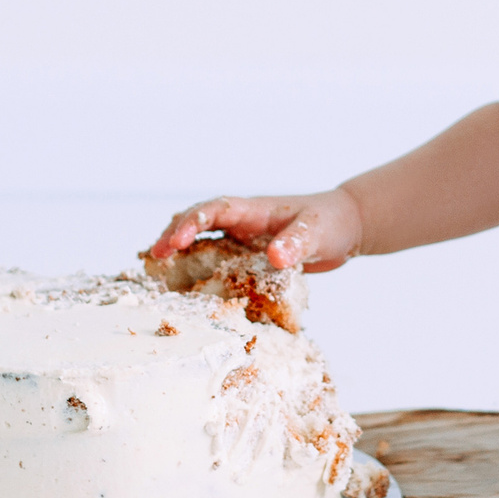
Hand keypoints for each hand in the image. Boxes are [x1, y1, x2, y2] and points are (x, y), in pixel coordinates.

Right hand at [145, 190, 364, 273]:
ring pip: (202, 239)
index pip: (214, 210)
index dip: (191, 224)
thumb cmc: (331, 224)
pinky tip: (186, 286)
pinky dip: (198, 266)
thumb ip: (296, 243)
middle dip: (173, 236)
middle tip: (154, 258)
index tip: (175, 242)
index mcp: (253, 210)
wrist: (345, 227)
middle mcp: (242, 221)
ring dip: (179, 250)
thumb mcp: (317, 233)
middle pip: (197, 221)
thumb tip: (274, 256)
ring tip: (157, 271)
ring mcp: (243, 236)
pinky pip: (216, 256)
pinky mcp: (248, 253)